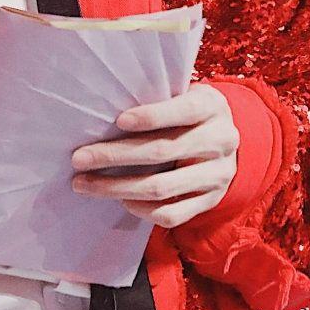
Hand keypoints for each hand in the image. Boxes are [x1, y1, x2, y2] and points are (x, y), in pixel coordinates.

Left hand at [69, 83, 238, 227]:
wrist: (230, 141)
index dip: (151, 116)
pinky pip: (173, 214)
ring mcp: (217, 175)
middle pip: (162, 151)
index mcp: (212, 108)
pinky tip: (121, 200)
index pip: (183, 111)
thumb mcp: (186, 95)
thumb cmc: (191, 113)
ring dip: (117, 188)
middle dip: (115, 156)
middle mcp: (219, 141)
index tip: (118, 120)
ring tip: (85, 184)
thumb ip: (160, 100)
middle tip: (79, 159)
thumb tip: (105, 109)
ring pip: (162, 187)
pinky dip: (142, 210)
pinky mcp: (211, 201)